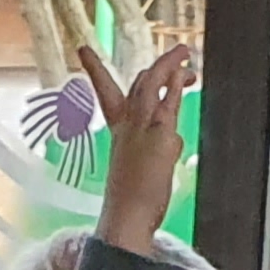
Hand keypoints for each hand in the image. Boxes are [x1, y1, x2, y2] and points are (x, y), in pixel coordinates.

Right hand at [86, 41, 198, 253]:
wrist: (126, 218)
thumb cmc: (133, 202)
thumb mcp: (144, 168)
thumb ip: (162, 148)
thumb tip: (176, 141)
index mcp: (119, 134)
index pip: (106, 94)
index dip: (95, 70)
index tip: (84, 51)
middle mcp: (128, 125)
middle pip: (138, 84)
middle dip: (157, 67)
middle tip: (179, 58)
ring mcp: (142, 127)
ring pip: (152, 84)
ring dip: (169, 64)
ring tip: (184, 52)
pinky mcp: (159, 134)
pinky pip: (167, 100)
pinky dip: (175, 82)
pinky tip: (185, 72)